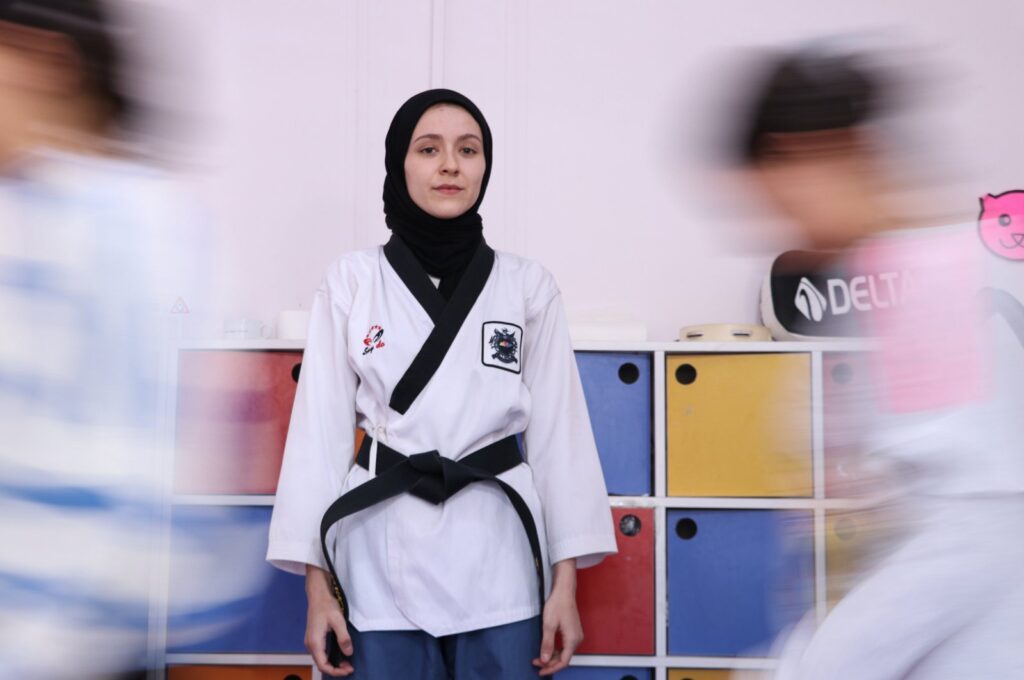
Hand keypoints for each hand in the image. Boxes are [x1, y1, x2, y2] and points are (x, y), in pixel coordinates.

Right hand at [305, 565, 354, 676]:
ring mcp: (311, 641)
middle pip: (321, 664)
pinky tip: (340, 654)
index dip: (336, 671)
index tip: (348, 669)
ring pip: (321, 659)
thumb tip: (348, 653)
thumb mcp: (338, 621)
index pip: (323, 665)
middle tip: (350, 667)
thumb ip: (343, 638)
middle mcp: (310, 644)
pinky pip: (321, 653)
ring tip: (347, 663)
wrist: (318, 595)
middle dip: (336, 669)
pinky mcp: (313, 638)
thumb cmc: (326, 606)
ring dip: (333, 663)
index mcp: (315, 642)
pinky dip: (330, 657)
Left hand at [533, 560, 582, 676]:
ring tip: (539, 657)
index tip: (540, 671)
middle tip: (536, 663)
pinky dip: (556, 650)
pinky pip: (566, 646)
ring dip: (552, 657)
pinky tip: (547, 649)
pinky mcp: (573, 631)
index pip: (563, 662)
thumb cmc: (557, 604)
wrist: (564, 591)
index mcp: (572, 639)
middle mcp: (577, 639)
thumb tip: (544, 660)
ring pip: (565, 653)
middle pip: (564, 658)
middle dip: (550, 663)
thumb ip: (547, 644)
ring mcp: (576, 635)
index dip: (551, 668)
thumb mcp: (548, 625)